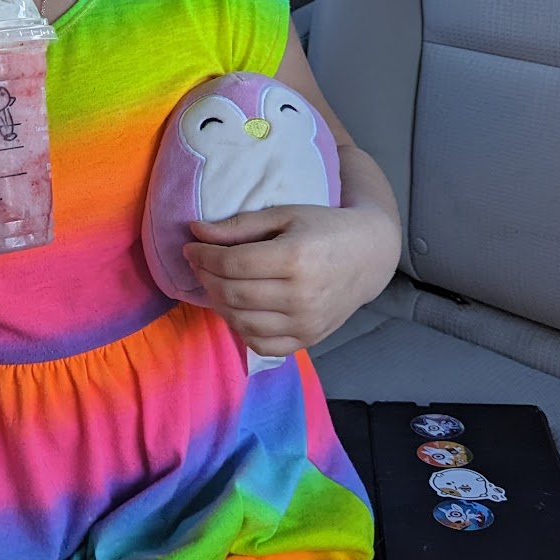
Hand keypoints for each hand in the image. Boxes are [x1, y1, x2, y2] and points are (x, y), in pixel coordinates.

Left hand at [182, 202, 400, 355]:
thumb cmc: (324, 228)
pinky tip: (237, 308)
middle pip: (233, 293)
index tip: (191, 247)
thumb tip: (196, 231)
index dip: (203, 256)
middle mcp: (301, 295)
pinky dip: (241, 329)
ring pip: (242, 321)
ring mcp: (306, 322)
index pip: (232, 263)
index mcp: (295, 258)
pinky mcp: (309, 339)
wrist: (368, 256)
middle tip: (198, 264)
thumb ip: (240, 225)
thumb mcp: (285, 215)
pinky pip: (262, 344)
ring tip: (215, 284)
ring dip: (218, 303)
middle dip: (205, 278)